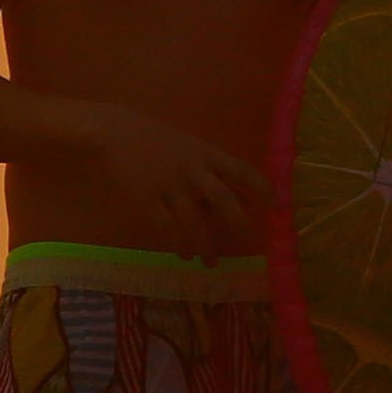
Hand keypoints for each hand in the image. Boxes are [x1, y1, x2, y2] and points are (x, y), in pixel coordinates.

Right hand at [82, 109, 269, 260]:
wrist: (113, 131)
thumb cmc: (153, 138)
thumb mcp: (187, 145)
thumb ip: (208, 169)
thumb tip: (230, 200)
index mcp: (204, 153)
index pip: (241, 169)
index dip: (262, 186)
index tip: (278, 204)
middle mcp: (191, 170)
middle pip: (223, 200)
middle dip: (238, 223)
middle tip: (247, 241)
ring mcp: (168, 185)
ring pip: (193, 221)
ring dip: (205, 245)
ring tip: (210, 261)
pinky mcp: (146, 198)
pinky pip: (166, 227)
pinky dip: (177, 244)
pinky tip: (183, 254)